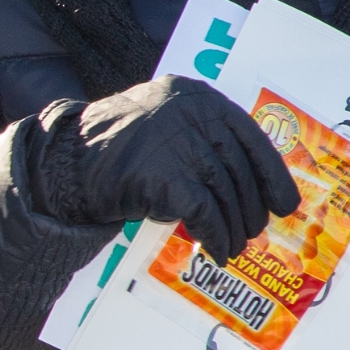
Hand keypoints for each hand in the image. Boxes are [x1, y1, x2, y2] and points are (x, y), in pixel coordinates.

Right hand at [31, 79, 300, 257]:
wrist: (65, 165)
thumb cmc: (113, 149)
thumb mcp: (160, 125)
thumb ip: (199, 138)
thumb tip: (246, 180)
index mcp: (195, 96)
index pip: (249, 135)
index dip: (271, 173)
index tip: (284, 201)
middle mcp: (191, 114)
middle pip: (239, 169)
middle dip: (250, 207)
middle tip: (254, 231)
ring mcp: (179, 144)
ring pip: (226, 194)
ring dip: (235, 228)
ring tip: (236, 247)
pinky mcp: (166, 178)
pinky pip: (205, 216)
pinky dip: (216, 238)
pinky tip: (217, 253)